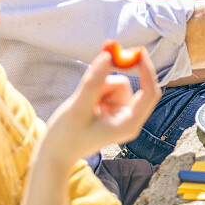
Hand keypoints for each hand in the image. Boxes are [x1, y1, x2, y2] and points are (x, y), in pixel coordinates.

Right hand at [44, 50, 160, 163]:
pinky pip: (106, 88)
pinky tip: (84, 103)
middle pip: (129, 86)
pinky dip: (95, 88)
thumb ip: (95, 81)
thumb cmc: (66, 136)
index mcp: (129, 124)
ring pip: (115, 84)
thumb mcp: (79, 107)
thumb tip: (109, 55)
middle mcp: (128, 119)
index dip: (147, 71)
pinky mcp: (109, 109)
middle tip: (104, 56)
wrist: (54, 152)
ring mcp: (118, 113)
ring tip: (82, 102)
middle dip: (111, 77)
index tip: (138, 52)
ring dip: (98, 86)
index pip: (150, 93)